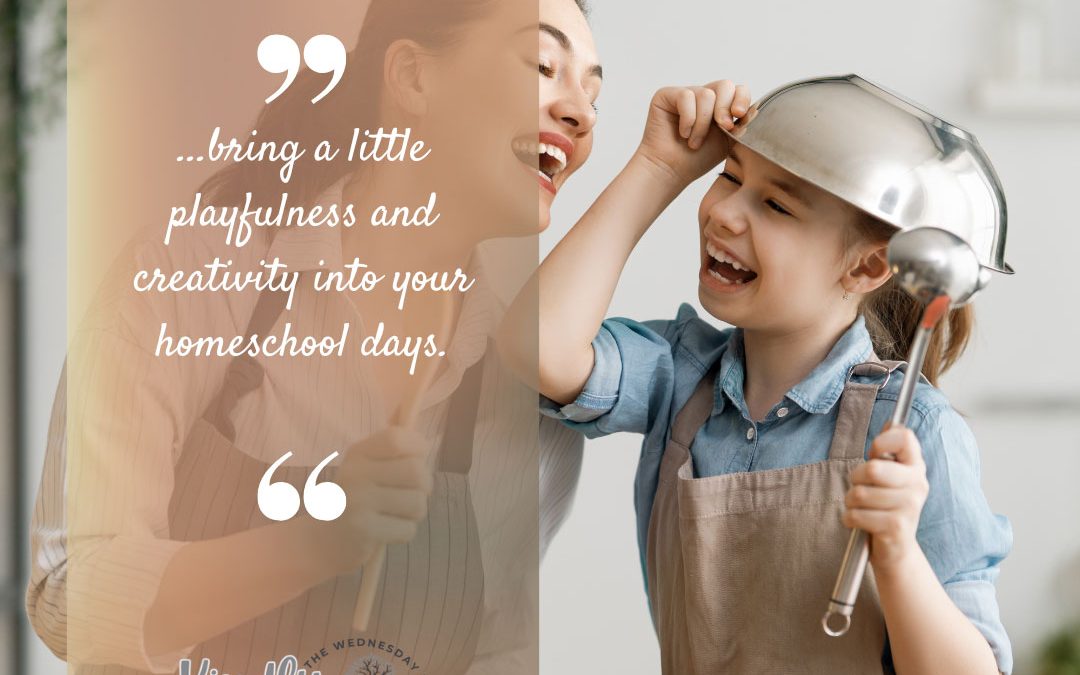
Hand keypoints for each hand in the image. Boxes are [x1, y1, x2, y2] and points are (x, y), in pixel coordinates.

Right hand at [316, 427, 434, 573]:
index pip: (397, 439)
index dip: (418, 447)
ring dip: (415, 512)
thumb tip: (412, 422)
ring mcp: (357, 502)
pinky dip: (403, 532)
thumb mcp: (369, 465)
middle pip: (416, 472)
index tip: (418, 458)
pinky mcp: (363, 530)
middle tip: (410, 494)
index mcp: (358, 453)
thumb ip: (393, 445)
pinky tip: (387, 530)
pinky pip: (408, 529)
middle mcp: (354, 473)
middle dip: (424, 487)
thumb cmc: (359, 497)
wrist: (324, 540)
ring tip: (397, 512)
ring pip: (417, 503)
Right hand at [633, 80, 749, 188]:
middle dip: (725, 109)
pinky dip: (688, 120)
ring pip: (706, 95)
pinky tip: (682, 134)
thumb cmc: (697, 159)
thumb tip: (754, 110)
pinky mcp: (667, 95)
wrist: (671, 171)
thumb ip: (742, 124)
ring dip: (703, 124)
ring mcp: (685, 94)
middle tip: (722, 128)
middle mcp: (703, 96)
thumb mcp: (728, 141)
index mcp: (720, 106)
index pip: (738, 90)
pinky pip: (686, 97)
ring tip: (695, 142)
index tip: (739, 117)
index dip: (742, 100)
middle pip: (725, 85)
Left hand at [842, 425, 929, 571]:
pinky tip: (860, 522)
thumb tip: (891, 422)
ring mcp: (909, 507)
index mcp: (916, 467)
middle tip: (860, 486)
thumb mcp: (891, 477)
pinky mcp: (896, 528)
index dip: (882, 442)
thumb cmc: (886, 508)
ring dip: (851, 502)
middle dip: (856, 477)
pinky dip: (850, 519)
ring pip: (860, 493)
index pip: (905, 437)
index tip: (875, 453)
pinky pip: (856, 515)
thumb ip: (889, 451)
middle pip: (873, 468)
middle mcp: (918, 484)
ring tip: (861, 508)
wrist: (896, 550)